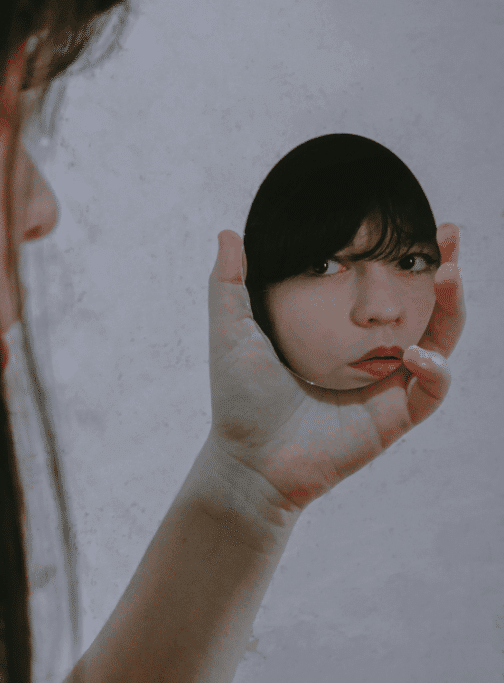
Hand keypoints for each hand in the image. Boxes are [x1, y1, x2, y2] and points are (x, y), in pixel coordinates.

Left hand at [207, 224, 465, 509]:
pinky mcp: (390, 421)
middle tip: (448, 237)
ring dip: (451, 311)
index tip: (411, 223)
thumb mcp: (233, 329)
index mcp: (337, 339)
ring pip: (439, 346)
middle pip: (420, 313)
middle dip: (442, 275)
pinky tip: (417, 354)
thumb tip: (230, 232)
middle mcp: (366, 362)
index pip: (378, 293)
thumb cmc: (239, 398)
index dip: (397, 260)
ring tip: (447, 276)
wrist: (247, 459)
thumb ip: (230, 282)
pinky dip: (434, 372)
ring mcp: (382, 391)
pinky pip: (429, 393)